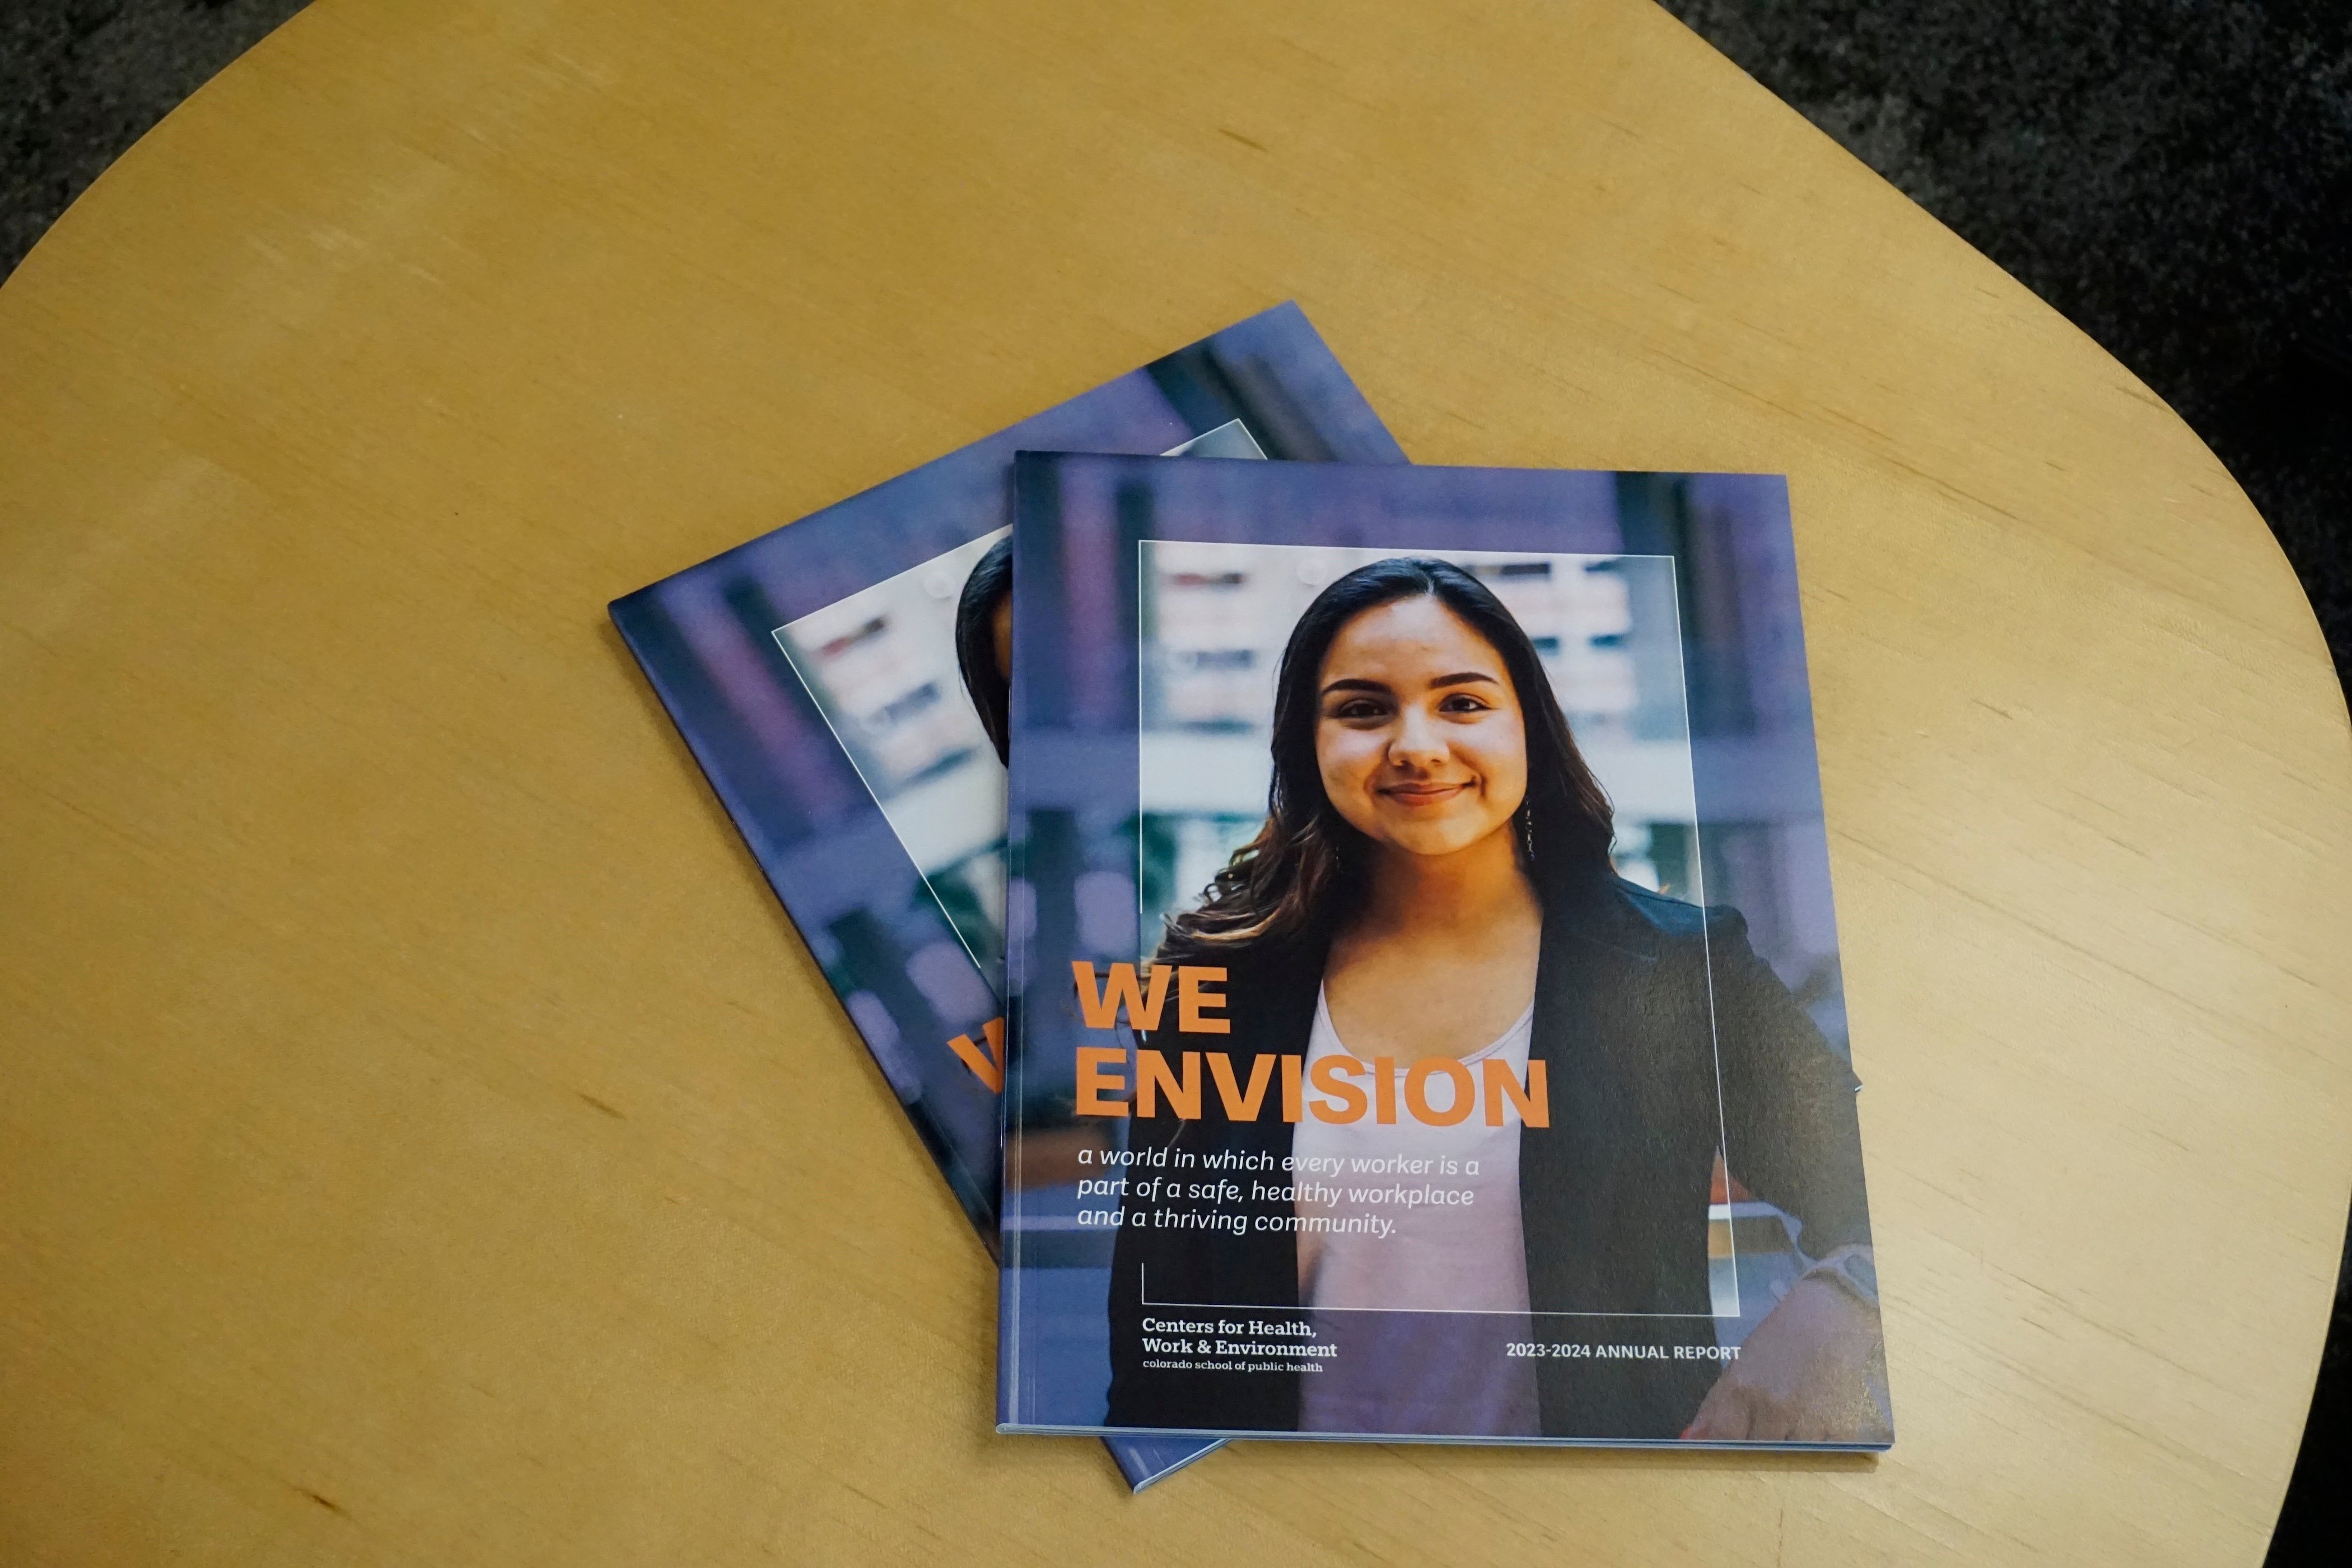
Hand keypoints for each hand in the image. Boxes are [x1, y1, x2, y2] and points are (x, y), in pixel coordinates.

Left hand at [1681, 1276, 1885, 1441]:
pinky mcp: (1842, 1428)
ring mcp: (1809, 1421)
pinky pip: (1822, 1456)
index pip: (1722, 1439)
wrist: (1832, 1318)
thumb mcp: (1739, 1365)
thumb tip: (1691, 1439)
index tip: (1723, 1453)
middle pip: (1755, 1455)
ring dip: (1787, 1448)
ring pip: (1788, 1459)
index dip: (1720, 1451)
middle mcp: (1774, 1407)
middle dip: (1754, 1450)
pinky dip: (1817, 1447)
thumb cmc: (1780, 1340)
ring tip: (1794, 1421)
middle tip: (1763, 1432)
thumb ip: (1714, 1406)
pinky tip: (1817, 1421)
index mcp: (1743, 1389)